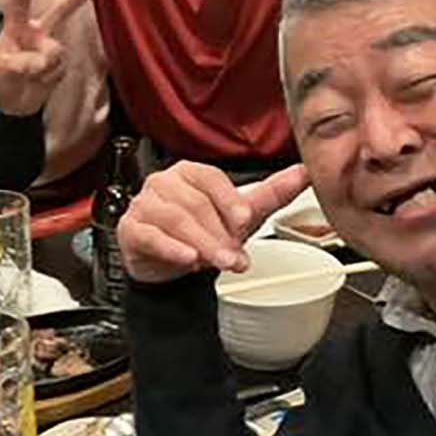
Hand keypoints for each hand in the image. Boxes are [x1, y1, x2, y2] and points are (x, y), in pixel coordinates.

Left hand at [0, 0, 97, 116]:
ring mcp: (50, 49)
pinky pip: (57, 71)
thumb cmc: (0, 79)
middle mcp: (36, 33)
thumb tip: (42, 62)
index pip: (20, 6)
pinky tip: (37, 81)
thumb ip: (19, 64)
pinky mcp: (60, 66)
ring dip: (41, 66)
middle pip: (59, 12)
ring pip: (55, 52)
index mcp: (15, 27)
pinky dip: (45, 79)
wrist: (11, 103)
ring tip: (27, 75)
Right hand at [118, 162, 310, 282]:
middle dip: (220, 234)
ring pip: (175, 220)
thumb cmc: (206, 231)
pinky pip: (150, 235)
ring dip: (202, 244)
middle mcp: (164, 183)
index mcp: (190, 172)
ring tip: (219, 263)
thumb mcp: (241, 214)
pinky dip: (171, 248)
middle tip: (237, 259)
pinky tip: (188, 259)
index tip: (246, 221)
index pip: (210, 178)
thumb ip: (271, 193)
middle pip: (195, 204)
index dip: (229, 200)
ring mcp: (144, 205)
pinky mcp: (131, 229)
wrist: (173, 263)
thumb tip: (304, 173)